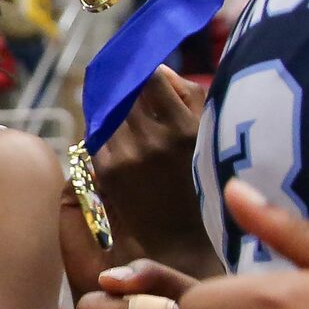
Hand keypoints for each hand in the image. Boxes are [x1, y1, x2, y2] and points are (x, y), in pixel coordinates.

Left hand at [96, 67, 220, 278]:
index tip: (145, 67)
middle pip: (126, 92)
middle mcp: (152, 141)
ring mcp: (125, 156)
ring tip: (123, 105)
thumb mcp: (208, 134)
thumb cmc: (203, 182)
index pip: (152, 78)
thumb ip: (188, 95)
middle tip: (127, 78)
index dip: (147, 70)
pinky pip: (99, 134)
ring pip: (109, 111)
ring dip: (114, 105)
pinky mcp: (106, 171)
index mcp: (184, 129)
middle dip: (127, 85)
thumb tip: (156, 68)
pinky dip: (106, 128)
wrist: (181, 241)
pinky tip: (117, 131)